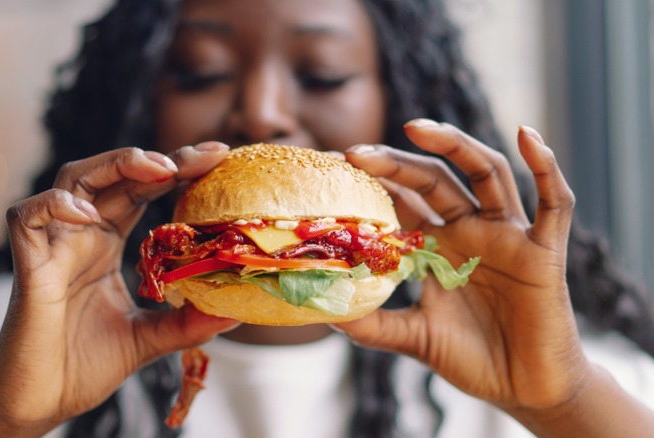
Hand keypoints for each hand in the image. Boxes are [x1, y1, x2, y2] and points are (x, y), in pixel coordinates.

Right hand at [0, 143, 238, 433]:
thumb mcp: (149, 339)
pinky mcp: (28, 266)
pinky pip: (27, 217)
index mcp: (107, 245)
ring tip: (157, 169)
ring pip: (73, 180)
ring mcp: (53, 247)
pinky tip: (89, 214)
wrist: (39, 403)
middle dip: (157, 159)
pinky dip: (54, 206)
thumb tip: (237, 311)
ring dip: (114, 165)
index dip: (176, 170)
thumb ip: (186, 322)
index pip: (142, 191)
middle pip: (113, 175)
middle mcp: (82, 236)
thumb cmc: (84, 367)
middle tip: (201, 156)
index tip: (217, 156)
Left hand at [334, 119, 585, 412]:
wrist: (524, 388)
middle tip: (357, 153)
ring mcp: (508, 236)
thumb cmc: (473, 358)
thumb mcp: (414, 337)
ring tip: (417, 129)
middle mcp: (471, 230)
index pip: (403, 199)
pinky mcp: (544, 251)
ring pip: (487, 173)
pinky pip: (554, 202)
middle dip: (397, 162)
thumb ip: (373, 325)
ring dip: (456, 146)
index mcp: (438, 245)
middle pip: (435, 179)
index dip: (374, 182)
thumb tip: (326, 311)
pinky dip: (546, 167)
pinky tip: (526, 135)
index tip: (334, 168)